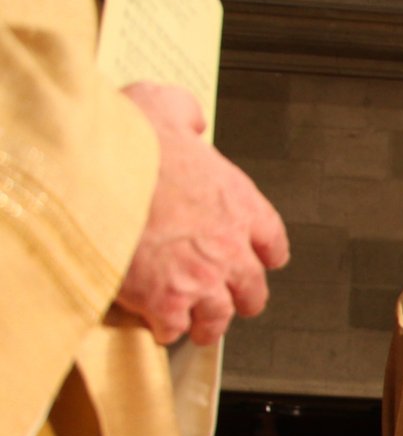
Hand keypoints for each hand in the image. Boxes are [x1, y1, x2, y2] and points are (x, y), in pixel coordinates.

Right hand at [117, 83, 288, 344]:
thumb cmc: (128, 140)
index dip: (262, 252)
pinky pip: (174, 327)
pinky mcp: (167, 300)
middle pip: (253, 287)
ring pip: (219, 316)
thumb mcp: (166, 106)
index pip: (271, 239)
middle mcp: (230, 246)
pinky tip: (158, 326)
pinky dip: (166, 329)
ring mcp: (202, 277)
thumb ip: (186, 116)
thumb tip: (189, 119)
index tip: (258, 259)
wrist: (96, 169)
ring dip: (207, 323)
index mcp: (239, 202)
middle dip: (241, 297)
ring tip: (198, 328)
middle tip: (230, 302)